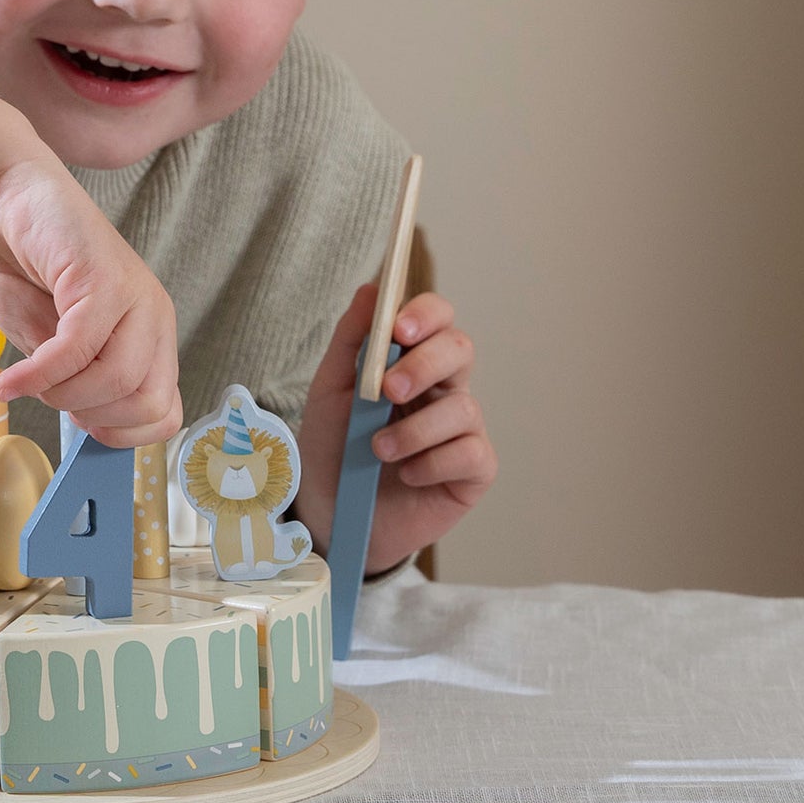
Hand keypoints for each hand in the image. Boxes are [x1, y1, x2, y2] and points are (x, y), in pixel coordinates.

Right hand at [0, 84, 180, 446]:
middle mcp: (153, 317)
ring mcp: (135, 296)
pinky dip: (38, 374)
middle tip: (50, 401)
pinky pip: (77, 347)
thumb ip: (74, 380)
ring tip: (25, 382)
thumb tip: (85, 423)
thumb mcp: (52, 343)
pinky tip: (10, 380)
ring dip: (62, 396)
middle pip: (148, 403)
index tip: (77, 424)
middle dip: (92, 417)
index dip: (120, 434)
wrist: (8, 202)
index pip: (165, 412)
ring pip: (118, 379)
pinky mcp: (104, 278)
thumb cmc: (28, 269)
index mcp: (150, 337)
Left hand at [294, 281, 496, 574]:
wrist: (331, 513)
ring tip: (378, 450)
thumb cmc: (332, 445)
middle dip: (425, 364)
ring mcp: (461, 429)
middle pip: (460, 349)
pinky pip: (471, 453)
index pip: (435, 318)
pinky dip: (432, 463)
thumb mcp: (330, 389)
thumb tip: (372, 289)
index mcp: (409, 359)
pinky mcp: (472, 471)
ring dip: (416, 429)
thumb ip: (351, 339)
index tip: (398, 329)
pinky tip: (407, 474)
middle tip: (388, 390)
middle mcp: (442, 387)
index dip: (425, 315)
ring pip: (464, 407)